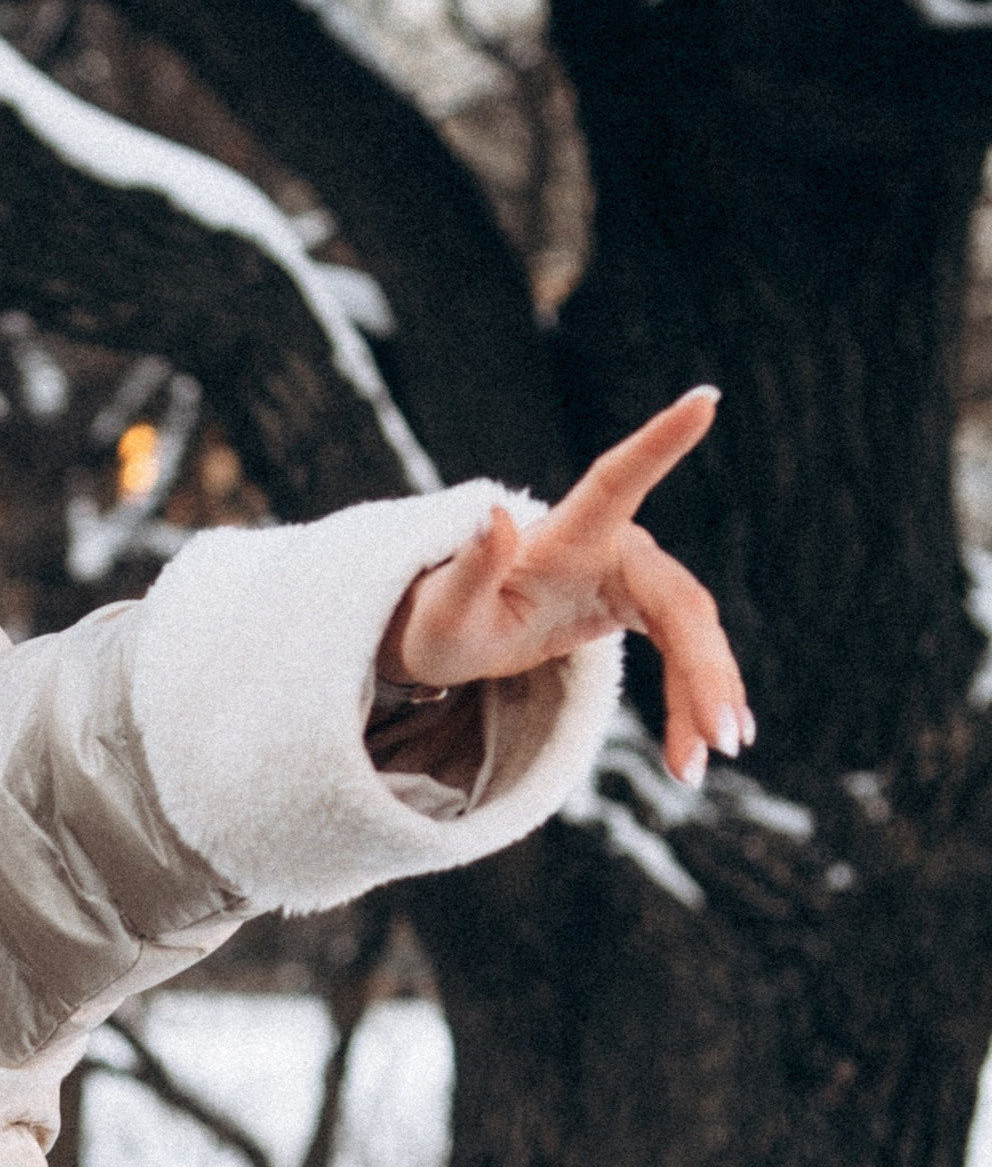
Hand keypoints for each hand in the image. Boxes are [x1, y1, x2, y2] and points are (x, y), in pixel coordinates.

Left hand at [380, 388, 750, 788]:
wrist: (455, 638)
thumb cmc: (441, 621)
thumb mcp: (442, 613)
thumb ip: (468, 567)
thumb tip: (493, 512)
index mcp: (566, 535)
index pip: (617, 478)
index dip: (660, 440)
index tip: (704, 398)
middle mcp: (611, 547)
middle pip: (679, 601)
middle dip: (705, 669)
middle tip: (723, 739)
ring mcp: (630, 579)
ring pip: (691, 636)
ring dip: (703, 699)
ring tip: (702, 768)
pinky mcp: (638, 610)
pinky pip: (680, 658)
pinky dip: (686, 709)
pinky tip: (689, 761)